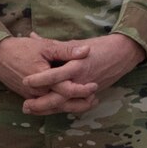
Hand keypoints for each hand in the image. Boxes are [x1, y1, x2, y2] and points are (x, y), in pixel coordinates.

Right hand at [0, 34, 91, 103]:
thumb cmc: (21, 48)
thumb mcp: (45, 46)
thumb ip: (66, 50)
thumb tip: (86, 50)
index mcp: (44, 79)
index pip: (66, 90)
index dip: (82, 90)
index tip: (95, 85)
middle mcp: (38, 92)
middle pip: (62, 104)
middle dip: (80, 103)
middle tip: (95, 98)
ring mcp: (32, 97)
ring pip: (55, 108)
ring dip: (72, 107)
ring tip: (88, 103)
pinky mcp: (28, 98)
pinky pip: (46, 106)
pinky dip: (59, 106)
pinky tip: (71, 102)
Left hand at [19, 34, 144, 115]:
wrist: (121, 54)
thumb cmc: (97, 46)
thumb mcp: (73, 42)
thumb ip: (52, 44)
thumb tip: (32, 36)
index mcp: (76, 64)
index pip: (55, 75)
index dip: (40, 80)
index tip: (25, 81)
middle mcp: (81, 80)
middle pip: (59, 97)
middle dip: (42, 104)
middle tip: (26, 106)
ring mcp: (86, 89)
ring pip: (66, 104)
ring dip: (49, 109)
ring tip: (32, 110)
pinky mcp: (90, 94)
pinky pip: (75, 106)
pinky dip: (63, 109)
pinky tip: (50, 111)